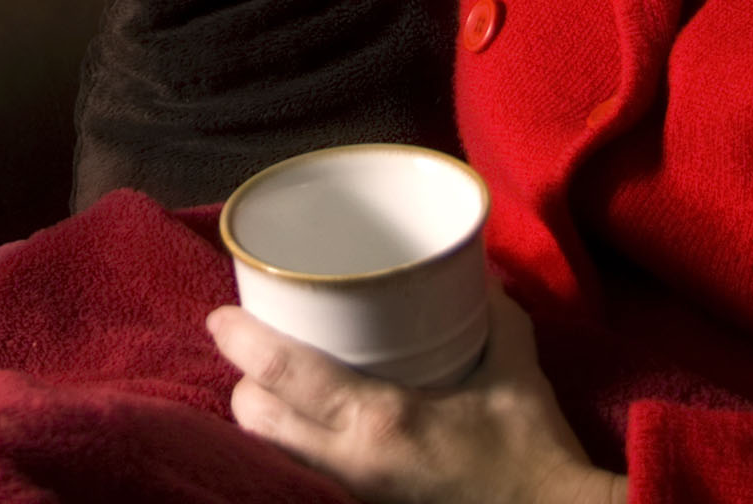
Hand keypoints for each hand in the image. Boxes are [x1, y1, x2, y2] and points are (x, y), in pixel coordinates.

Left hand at [207, 286, 626, 503]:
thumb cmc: (531, 447)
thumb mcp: (514, 366)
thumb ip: (491, 312)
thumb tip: (470, 269)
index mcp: (381, 420)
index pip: (285, 376)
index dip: (243, 342)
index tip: (221, 317)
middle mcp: (351, 462)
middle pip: (257, 421)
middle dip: (244, 382)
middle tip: (254, 344)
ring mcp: (353, 493)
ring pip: (271, 453)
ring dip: (263, 416)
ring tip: (275, 381)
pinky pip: (303, 472)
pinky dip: (291, 445)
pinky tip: (310, 423)